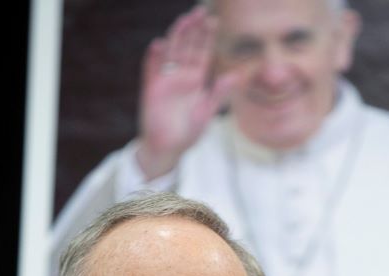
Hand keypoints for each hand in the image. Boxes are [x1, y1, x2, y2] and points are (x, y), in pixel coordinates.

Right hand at [136, 6, 239, 178]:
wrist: (168, 148)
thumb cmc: (188, 132)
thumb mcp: (207, 112)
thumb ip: (219, 93)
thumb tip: (237, 75)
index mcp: (196, 79)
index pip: (202, 51)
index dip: (206, 36)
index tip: (213, 19)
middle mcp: (181, 75)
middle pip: (186, 46)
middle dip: (192, 29)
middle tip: (199, 10)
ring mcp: (165, 80)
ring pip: (171, 52)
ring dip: (176, 37)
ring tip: (183, 21)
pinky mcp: (151, 88)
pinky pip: (152, 69)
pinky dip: (154, 57)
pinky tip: (159, 44)